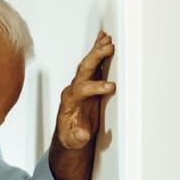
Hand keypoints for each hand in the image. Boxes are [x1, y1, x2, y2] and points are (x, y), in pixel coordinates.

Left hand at [56, 30, 116, 149]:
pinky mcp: (89, 81)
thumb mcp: (72, 140)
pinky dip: (98, 50)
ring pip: (89, 63)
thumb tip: (81, 133)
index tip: (110, 87)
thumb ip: (76, 137)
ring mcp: (81, 83)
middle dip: (95, 58)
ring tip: (107, 38)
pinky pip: (94, 63)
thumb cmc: (71, 135)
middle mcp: (74, 88)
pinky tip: (103, 39)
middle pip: (84, 70)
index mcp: (70, 101)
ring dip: (98, 50)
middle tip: (108, 48)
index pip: (82, 90)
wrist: (69, 132)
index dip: (95, 87)